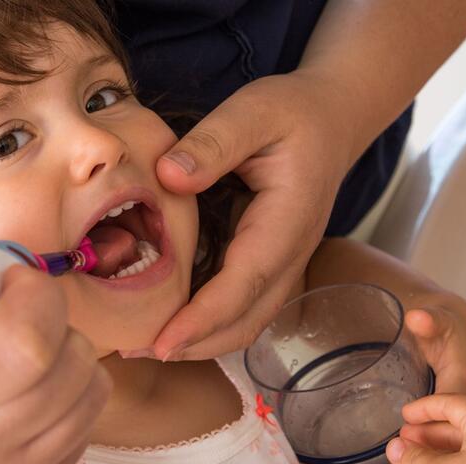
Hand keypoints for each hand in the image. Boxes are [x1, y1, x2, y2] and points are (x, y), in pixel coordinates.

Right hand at [0, 195, 112, 463]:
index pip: (21, 349)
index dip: (33, 297)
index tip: (10, 279)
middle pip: (66, 372)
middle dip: (54, 318)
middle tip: (12, 306)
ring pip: (88, 396)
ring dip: (66, 353)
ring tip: (13, 342)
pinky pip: (87, 427)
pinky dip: (70, 393)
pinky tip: (21, 381)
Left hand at [149, 71, 360, 360]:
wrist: (333, 118)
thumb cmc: (292, 113)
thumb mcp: (254, 110)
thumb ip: (214, 142)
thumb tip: (168, 176)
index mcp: (286, 222)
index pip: (243, 284)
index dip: (202, 319)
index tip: (161, 343)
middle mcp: (290, 255)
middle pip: (246, 320)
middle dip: (193, 345)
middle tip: (132, 351)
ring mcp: (284, 264)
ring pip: (246, 322)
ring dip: (200, 342)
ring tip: (144, 346)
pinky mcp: (271, 264)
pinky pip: (243, 308)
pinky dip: (209, 325)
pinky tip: (171, 321)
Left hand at [380, 302, 465, 463]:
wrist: (453, 333)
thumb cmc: (446, 330)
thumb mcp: (438, 321)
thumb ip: (429, 321)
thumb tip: (418, 316)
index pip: (453, 412)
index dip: (435, 430)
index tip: (412, 445)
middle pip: (451, 444)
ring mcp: (460, 424)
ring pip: (446, 459)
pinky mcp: (450, 433)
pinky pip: (443, 461)